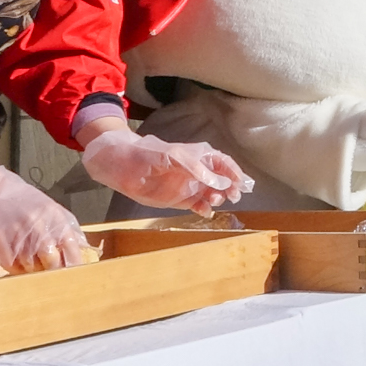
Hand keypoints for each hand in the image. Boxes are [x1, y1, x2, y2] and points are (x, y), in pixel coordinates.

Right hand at [0, 150, 86, 272]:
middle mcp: (38, 226)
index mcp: (56, 219)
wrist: (0, 193)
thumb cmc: (33, 205)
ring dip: (32, 267)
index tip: (74, 273)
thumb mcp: (57, 212)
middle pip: (51, 261)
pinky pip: (9, 265)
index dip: (74, 264)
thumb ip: (72, 232)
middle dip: (53, 269)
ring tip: (31, 257)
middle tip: (51, 269)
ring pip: (29, 266)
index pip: (71, 248)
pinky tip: (16, 256)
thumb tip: (88, 252)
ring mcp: (17, 233)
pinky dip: (14, 266)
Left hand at [82, 127, 253, 217]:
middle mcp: (199, 172)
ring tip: (215, 201)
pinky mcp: (180, 200)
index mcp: (200, 156)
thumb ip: (196, 169)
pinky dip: (205, 209)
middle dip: (230, 187)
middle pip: (222, 180)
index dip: (235, 173)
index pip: (224, 163)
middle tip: (233, 196)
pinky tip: (205, 211)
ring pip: (213, 194)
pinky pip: (198, 205)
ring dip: (218, 198)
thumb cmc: (149, 154)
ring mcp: (190, 186)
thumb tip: (220, 182)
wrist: (123, 166)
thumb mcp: (174, 157)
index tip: (242, 184)